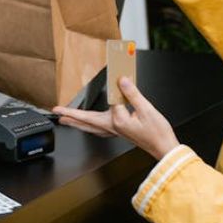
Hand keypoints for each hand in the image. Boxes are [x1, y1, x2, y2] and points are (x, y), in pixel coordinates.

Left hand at [52, 78, 180, 160]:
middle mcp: (113, 127)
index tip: (115, 75)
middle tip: (58, 113)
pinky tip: (90, 125)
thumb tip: (122, 81)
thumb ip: (132, 94)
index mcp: (118, 121)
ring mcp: (115, 131)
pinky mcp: (120, 132)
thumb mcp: (146, 110)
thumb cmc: (157, 133)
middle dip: (71, 116)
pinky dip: (90, 126)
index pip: (109, 100)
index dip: (113, 86)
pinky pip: (99, 129)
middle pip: (87, 121)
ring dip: (78, 123)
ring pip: (91, 127)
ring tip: (67, 119)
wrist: (164, 148)